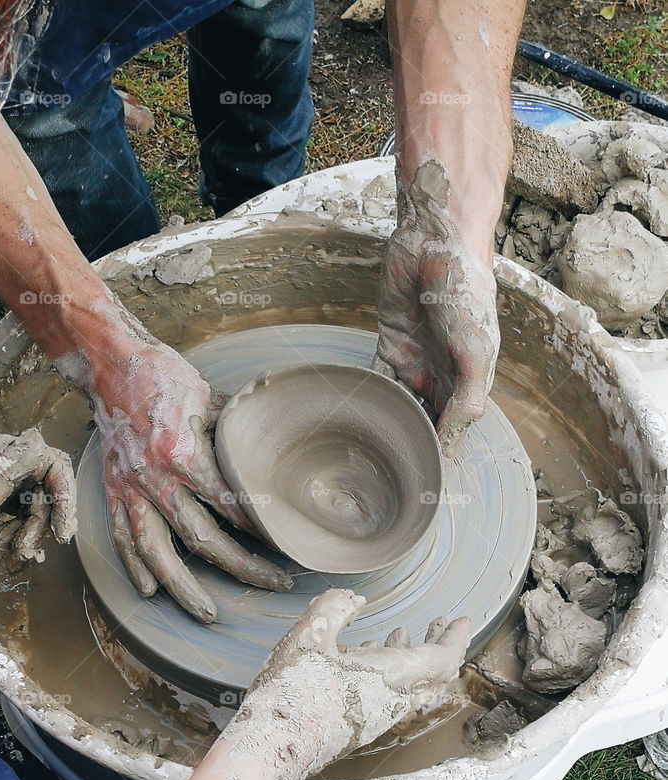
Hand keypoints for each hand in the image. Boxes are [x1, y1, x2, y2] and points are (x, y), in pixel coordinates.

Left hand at [0, 428, 75, 561]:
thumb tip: (36, 441)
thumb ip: (1, 472)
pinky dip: (19, 533)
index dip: (62, 494)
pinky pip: (21, 511)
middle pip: (44, 484)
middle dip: (42, 520)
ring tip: (12, 552)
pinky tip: (5, 546)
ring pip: (35, 501)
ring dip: (29, 532)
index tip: (62, 529)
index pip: (46, 459)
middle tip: (28, 547)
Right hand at [69, 336, 292, 623]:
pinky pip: (123, 540)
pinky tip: (151, 592)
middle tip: (274, 585)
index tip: (287, 547)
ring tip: (208, 613)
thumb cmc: (165, 377)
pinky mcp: (113, 493)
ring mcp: (131, 490)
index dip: (262, 531)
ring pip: (157, 553)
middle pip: (203, 539)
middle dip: (242, 568)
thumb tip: (275, 452)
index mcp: (184, 455)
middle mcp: (156, 480)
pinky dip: (136, 569)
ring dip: (184, 589)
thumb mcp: (211, 398)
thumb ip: (239, 433)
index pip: (232, 507)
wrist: (109, 364)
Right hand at [234, 588, 470, 777]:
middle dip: (440, 645)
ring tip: (402, 634)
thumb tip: (354, 598)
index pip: (442, 658)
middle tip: (439, 624)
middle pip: (433, 675)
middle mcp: (392, 701)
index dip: (455, 638)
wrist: (272, 749)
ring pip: (411, 687)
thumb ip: (335, 608)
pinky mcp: (359, 729)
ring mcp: (377, 719)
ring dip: (414, 659)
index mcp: (391, 675)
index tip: (461, 620)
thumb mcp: (309, 636)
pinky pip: (391, 698)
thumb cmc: (291, 694)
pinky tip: (366, 660)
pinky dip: (392, 673)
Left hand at [373, 156, 499, 457]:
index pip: (455, 430)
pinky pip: (377, 376)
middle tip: (389, 478)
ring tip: (367, 454)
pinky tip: (354, 415)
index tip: (423, 486)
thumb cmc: (466, 292)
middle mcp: (444, 375)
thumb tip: (450, 443)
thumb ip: (467, 400)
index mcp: (470, 381)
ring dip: (386, 424)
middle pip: (426, 422)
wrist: (437, 242)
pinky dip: (367, 394)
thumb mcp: (476, 353)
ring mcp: (416, 359)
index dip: (441, 456)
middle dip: (412, 447)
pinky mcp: (390, 342)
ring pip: (400, 403)